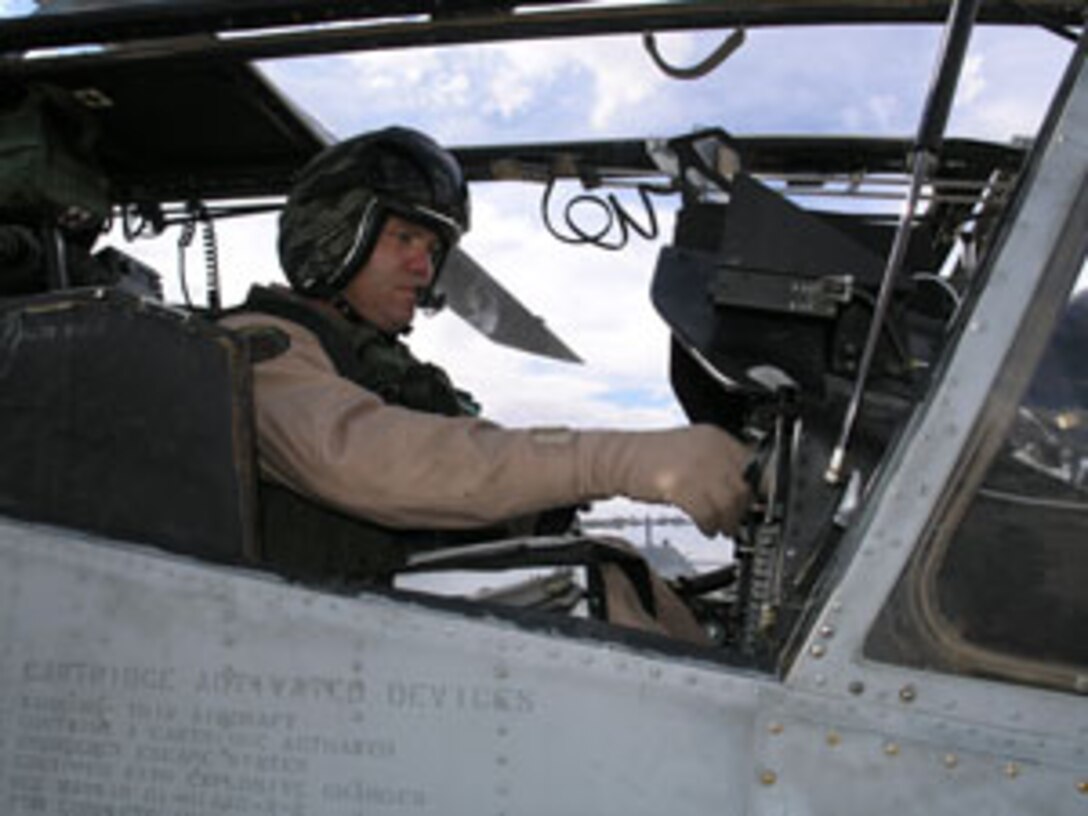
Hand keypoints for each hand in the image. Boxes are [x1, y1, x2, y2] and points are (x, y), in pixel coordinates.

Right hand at [580, 425, 752, 535]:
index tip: (756, 505)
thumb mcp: (692, 452)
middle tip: (736, 522)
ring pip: (727, 502)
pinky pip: (706, 511)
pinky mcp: (678, 483)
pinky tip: (705, 527)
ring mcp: (694, 465)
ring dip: (727, 521)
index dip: (757, 490)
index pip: (753, 464)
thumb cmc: (652, 459)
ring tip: (720, 528)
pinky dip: (709, 524)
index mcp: (715, 437)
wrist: (618, 458)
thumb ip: (719, 465)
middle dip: (742, 510)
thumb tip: (746, 490)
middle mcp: (709, 448)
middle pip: (742, 486)